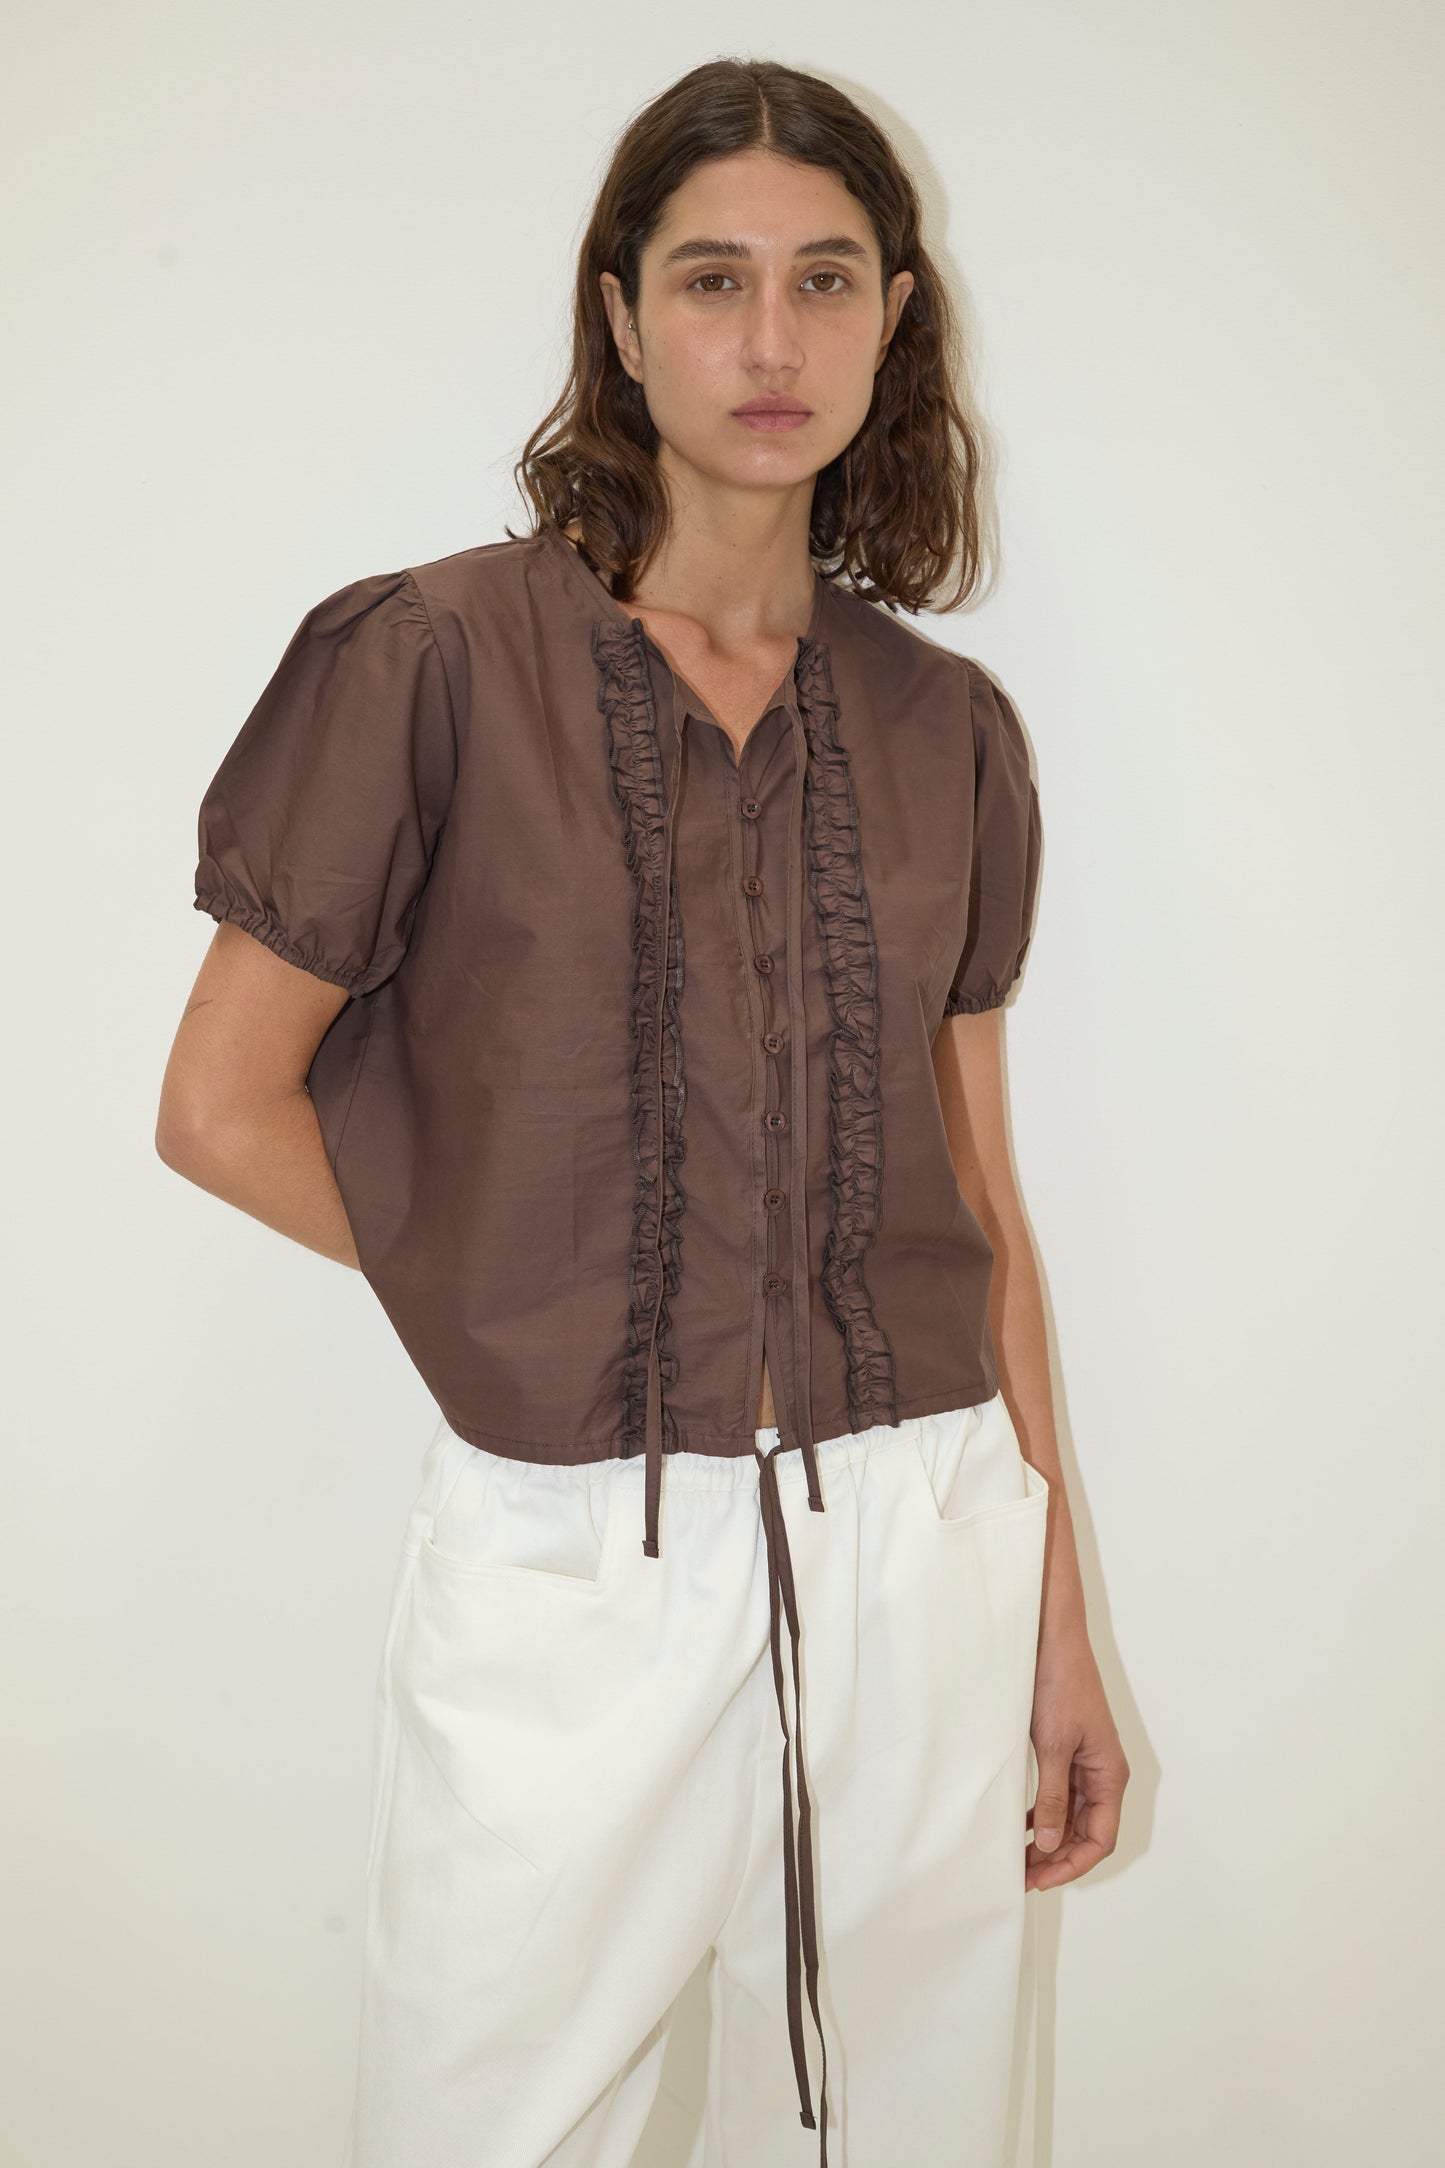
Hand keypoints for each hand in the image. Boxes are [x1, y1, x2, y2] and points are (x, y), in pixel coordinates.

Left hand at [1025, 1632, 1128, 1890]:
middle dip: (1058, 1858)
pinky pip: (1061, 1795)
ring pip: (1072, 1817)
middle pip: (1087, 1833)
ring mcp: (1086, 1762)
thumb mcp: (1053, 1746)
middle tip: (1021, 1875)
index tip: (1040, 1878)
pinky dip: (1044, 1814)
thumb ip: (1054, 1797)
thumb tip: (1051, 1844)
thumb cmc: (1060, 1684)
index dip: (1072, 1864)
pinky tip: (1022, 1824)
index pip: (1100, 1838)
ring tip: (1018, 1858)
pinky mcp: (1068, 1751)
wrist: (1053, 1639)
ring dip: (1049, 1839)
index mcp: (1109, 1775)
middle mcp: (1103, 1773)